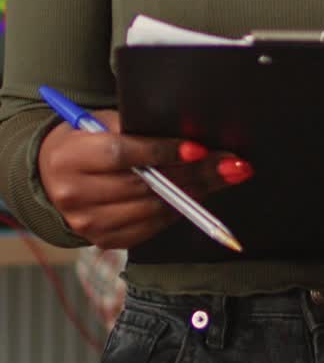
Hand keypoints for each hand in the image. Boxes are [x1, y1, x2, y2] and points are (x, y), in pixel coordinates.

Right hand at [38, 111, 251, 249]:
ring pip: (152, 209)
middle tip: (232, 164)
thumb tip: (188, 135)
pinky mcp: (102, 240)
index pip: (123, 154)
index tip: (199, 148)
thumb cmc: (85, 138)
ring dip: (195, 193)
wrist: (51, 173)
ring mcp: (87, 223)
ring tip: (225, 176)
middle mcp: (74, 194)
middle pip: (144, 185)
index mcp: (71, 157)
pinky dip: (177, 210)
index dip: (164, 151)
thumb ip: (134, 127)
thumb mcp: (102, 121)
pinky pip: (149, 227)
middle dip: (195, 173)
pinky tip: (199, 195)